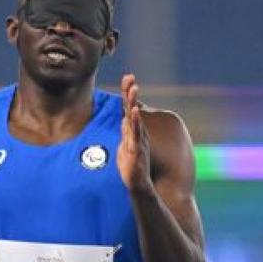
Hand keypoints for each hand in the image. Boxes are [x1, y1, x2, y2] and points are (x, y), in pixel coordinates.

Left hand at [116, 73, 153, 194]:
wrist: (138, 185)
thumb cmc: (132, 169)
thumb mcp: (125, 147)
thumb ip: (125, 134)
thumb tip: (123, 122)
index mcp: (132, 132)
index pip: (129, 110)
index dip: (127, 95)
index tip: (127, 79)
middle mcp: (137, 133)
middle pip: (132, 109)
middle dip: (130, 93)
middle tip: (129, 76)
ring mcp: (137, 140)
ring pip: (135, 119)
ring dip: (133, 103)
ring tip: (133, 88)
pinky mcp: (137, 150)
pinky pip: (136, 134)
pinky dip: (135, 122)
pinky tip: (135, 111)